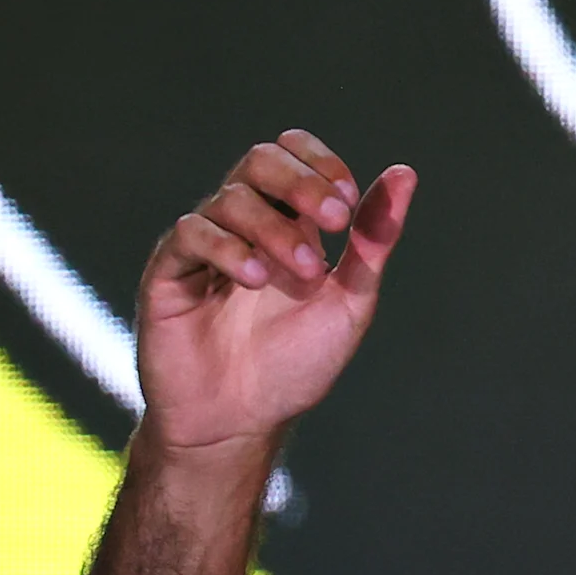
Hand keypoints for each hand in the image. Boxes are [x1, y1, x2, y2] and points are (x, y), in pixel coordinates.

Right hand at [135, 130, 414, 457]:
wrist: (242, 420)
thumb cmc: (295, 364)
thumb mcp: (349, 301)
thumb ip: (372, 241)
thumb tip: (405, 174)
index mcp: (289, 224)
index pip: (293, 154)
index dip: (321, 165)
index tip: (347, 205)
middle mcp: (244, 226)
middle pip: (260, 160)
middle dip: (301, 182)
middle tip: (334, 220)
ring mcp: (205, 245)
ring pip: (231, 198)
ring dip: (275, 229)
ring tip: (303, 275)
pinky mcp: (170, 270)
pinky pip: (191, 234)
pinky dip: (228, 248)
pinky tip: (255, 279)